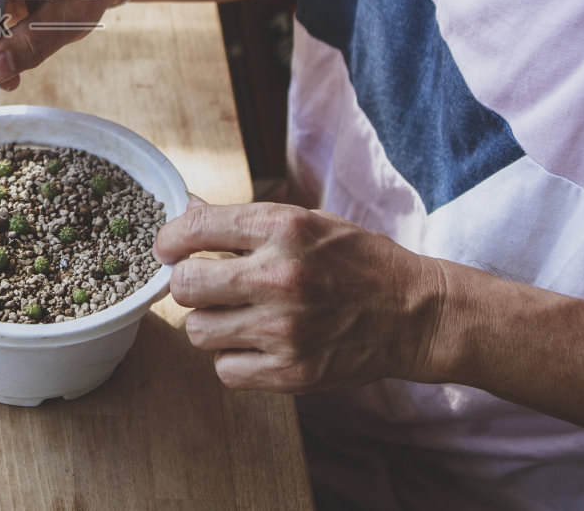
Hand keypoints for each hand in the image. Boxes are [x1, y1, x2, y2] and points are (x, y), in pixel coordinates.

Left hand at [155, 198, 445, 392]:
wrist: (414, 313)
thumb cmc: (356, 261)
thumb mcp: (305, 221)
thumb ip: (243, 220)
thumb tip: (186, 211)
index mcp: (283, 228)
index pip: (193, 229)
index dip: (170, 240)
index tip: (169, 249)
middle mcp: (280, 277)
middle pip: (185, 285)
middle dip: (188, 283)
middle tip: (206, 284)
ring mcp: (285, 330)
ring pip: (198, 332)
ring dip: (210, 323)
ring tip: (238, 314)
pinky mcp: (292, 373)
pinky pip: (225, 370)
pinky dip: (233, 358)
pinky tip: (257, 343)